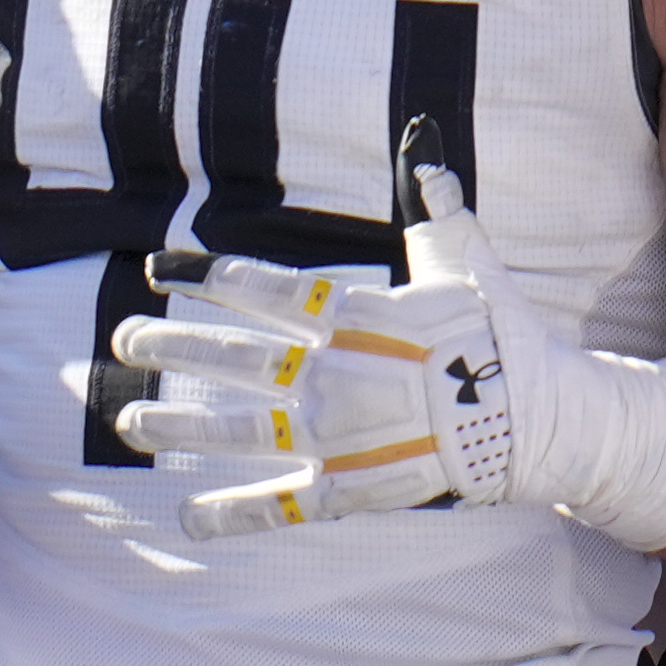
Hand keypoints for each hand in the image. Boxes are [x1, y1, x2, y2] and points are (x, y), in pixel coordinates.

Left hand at [111, 159, 529, 540]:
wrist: (544, 420)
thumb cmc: (504, 334)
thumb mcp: (469, 262)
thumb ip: (435, 209)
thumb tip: (424, 146)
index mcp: (357, 316)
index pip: (266, 290)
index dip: (206, 279)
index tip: (157, 272)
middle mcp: (337, 375)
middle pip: (237, 360)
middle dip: (173, 350)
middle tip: (122, 342)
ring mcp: (340, 437)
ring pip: (242, 432)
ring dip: (180, 428)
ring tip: (128, 424)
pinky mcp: (353, 489)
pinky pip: (284, 505)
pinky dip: (234, 515)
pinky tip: (187, 518)